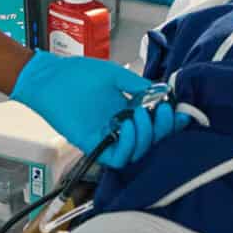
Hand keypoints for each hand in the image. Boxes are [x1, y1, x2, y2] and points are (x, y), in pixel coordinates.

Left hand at [10, 50, 189, 166]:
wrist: (51, 77)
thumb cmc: (79, 74)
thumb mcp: (116, 76)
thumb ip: (138, 86)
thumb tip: (162, 92)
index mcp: (128, 112)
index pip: (155, 124)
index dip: (170, 123)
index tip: (181, 113)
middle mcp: (121, 128)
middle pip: (151, 141)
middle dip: (162, 129)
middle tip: (161, 111)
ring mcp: (108, 137)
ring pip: (137, 153)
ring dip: (146, 137)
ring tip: (141, 116)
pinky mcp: (94, 144)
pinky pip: (117, 157)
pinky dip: (127, 146)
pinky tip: (127, 126)